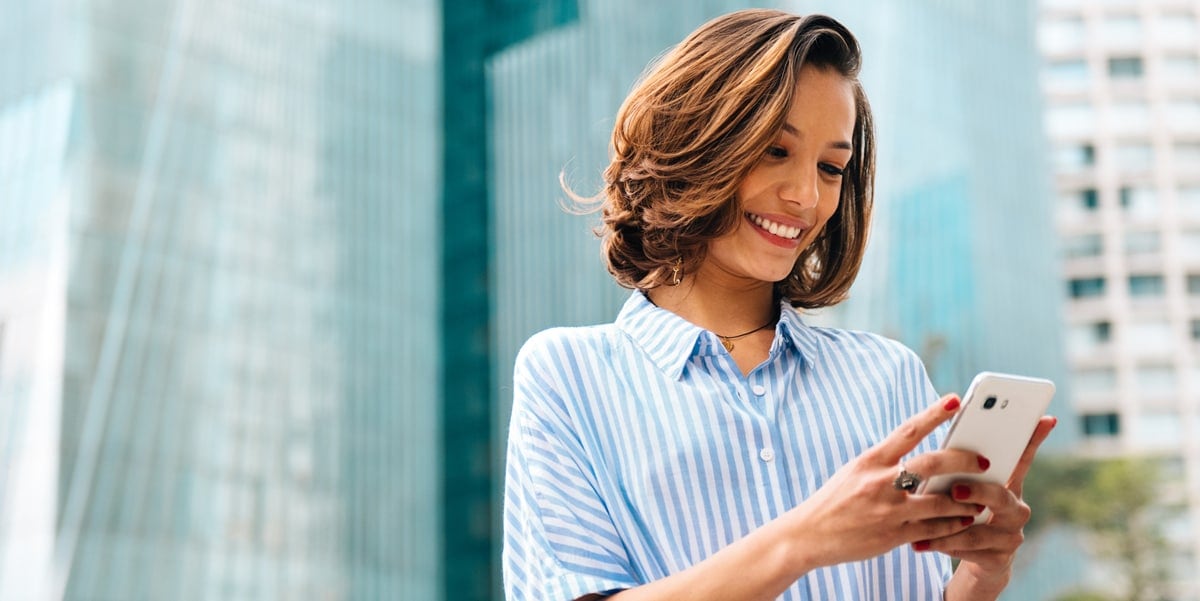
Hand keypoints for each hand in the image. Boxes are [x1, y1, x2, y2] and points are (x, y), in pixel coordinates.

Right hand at [781, 394, 990, 568]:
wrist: (808, 535)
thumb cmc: (834, 501)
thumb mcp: (854, 472)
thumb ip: (885, 464)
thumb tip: (921, 457)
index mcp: (869, 461)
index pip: (907, 431)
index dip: (933, 414)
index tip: (956, 400)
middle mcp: (880, 482)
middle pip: (931, 463)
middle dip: (963, 461)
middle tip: (984, 461)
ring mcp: (888, 510)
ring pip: (940, 501)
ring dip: (965, 500)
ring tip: (981, 499)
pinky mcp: (893, 536)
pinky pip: (933, 529)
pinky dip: (953, 525)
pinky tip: (965, 521)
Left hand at [922, 415, 1057, 585]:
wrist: (977, 559)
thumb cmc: (963, 511)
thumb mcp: (962, 489)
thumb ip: (957, 471)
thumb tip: (941, 448)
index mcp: (1007, 484)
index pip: (1023, 457)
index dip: (1035, 438)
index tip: (1046, 418)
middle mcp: (1016, 508)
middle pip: (1000, 495)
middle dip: (978, 491)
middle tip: (955, 490)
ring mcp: (1011, 535)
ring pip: (979, 529)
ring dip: (948, 527)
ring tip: (922, 527)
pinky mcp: (999, 559)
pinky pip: (969, 551)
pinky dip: (944, 545)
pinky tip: (923, 543)